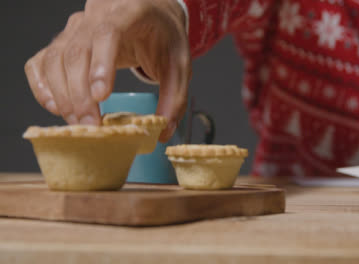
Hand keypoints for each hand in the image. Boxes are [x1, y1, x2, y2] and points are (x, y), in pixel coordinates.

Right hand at [24, 0, 189, 141]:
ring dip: (62, 95)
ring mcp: (76, 28)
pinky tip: (56, 106)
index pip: (109, 32)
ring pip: (56, 58)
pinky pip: (42, 62)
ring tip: (78, 121)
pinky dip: (42, 86)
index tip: (100, 96)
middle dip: (80, 94)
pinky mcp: (64, 42)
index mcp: (130, 12)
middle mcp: (97, 15)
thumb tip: (164, 132)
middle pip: (77, 51)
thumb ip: (175, 97)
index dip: (101, 64)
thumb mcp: (180, 65)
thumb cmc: (164, 37)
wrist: (151, 16)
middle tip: (91, 125)